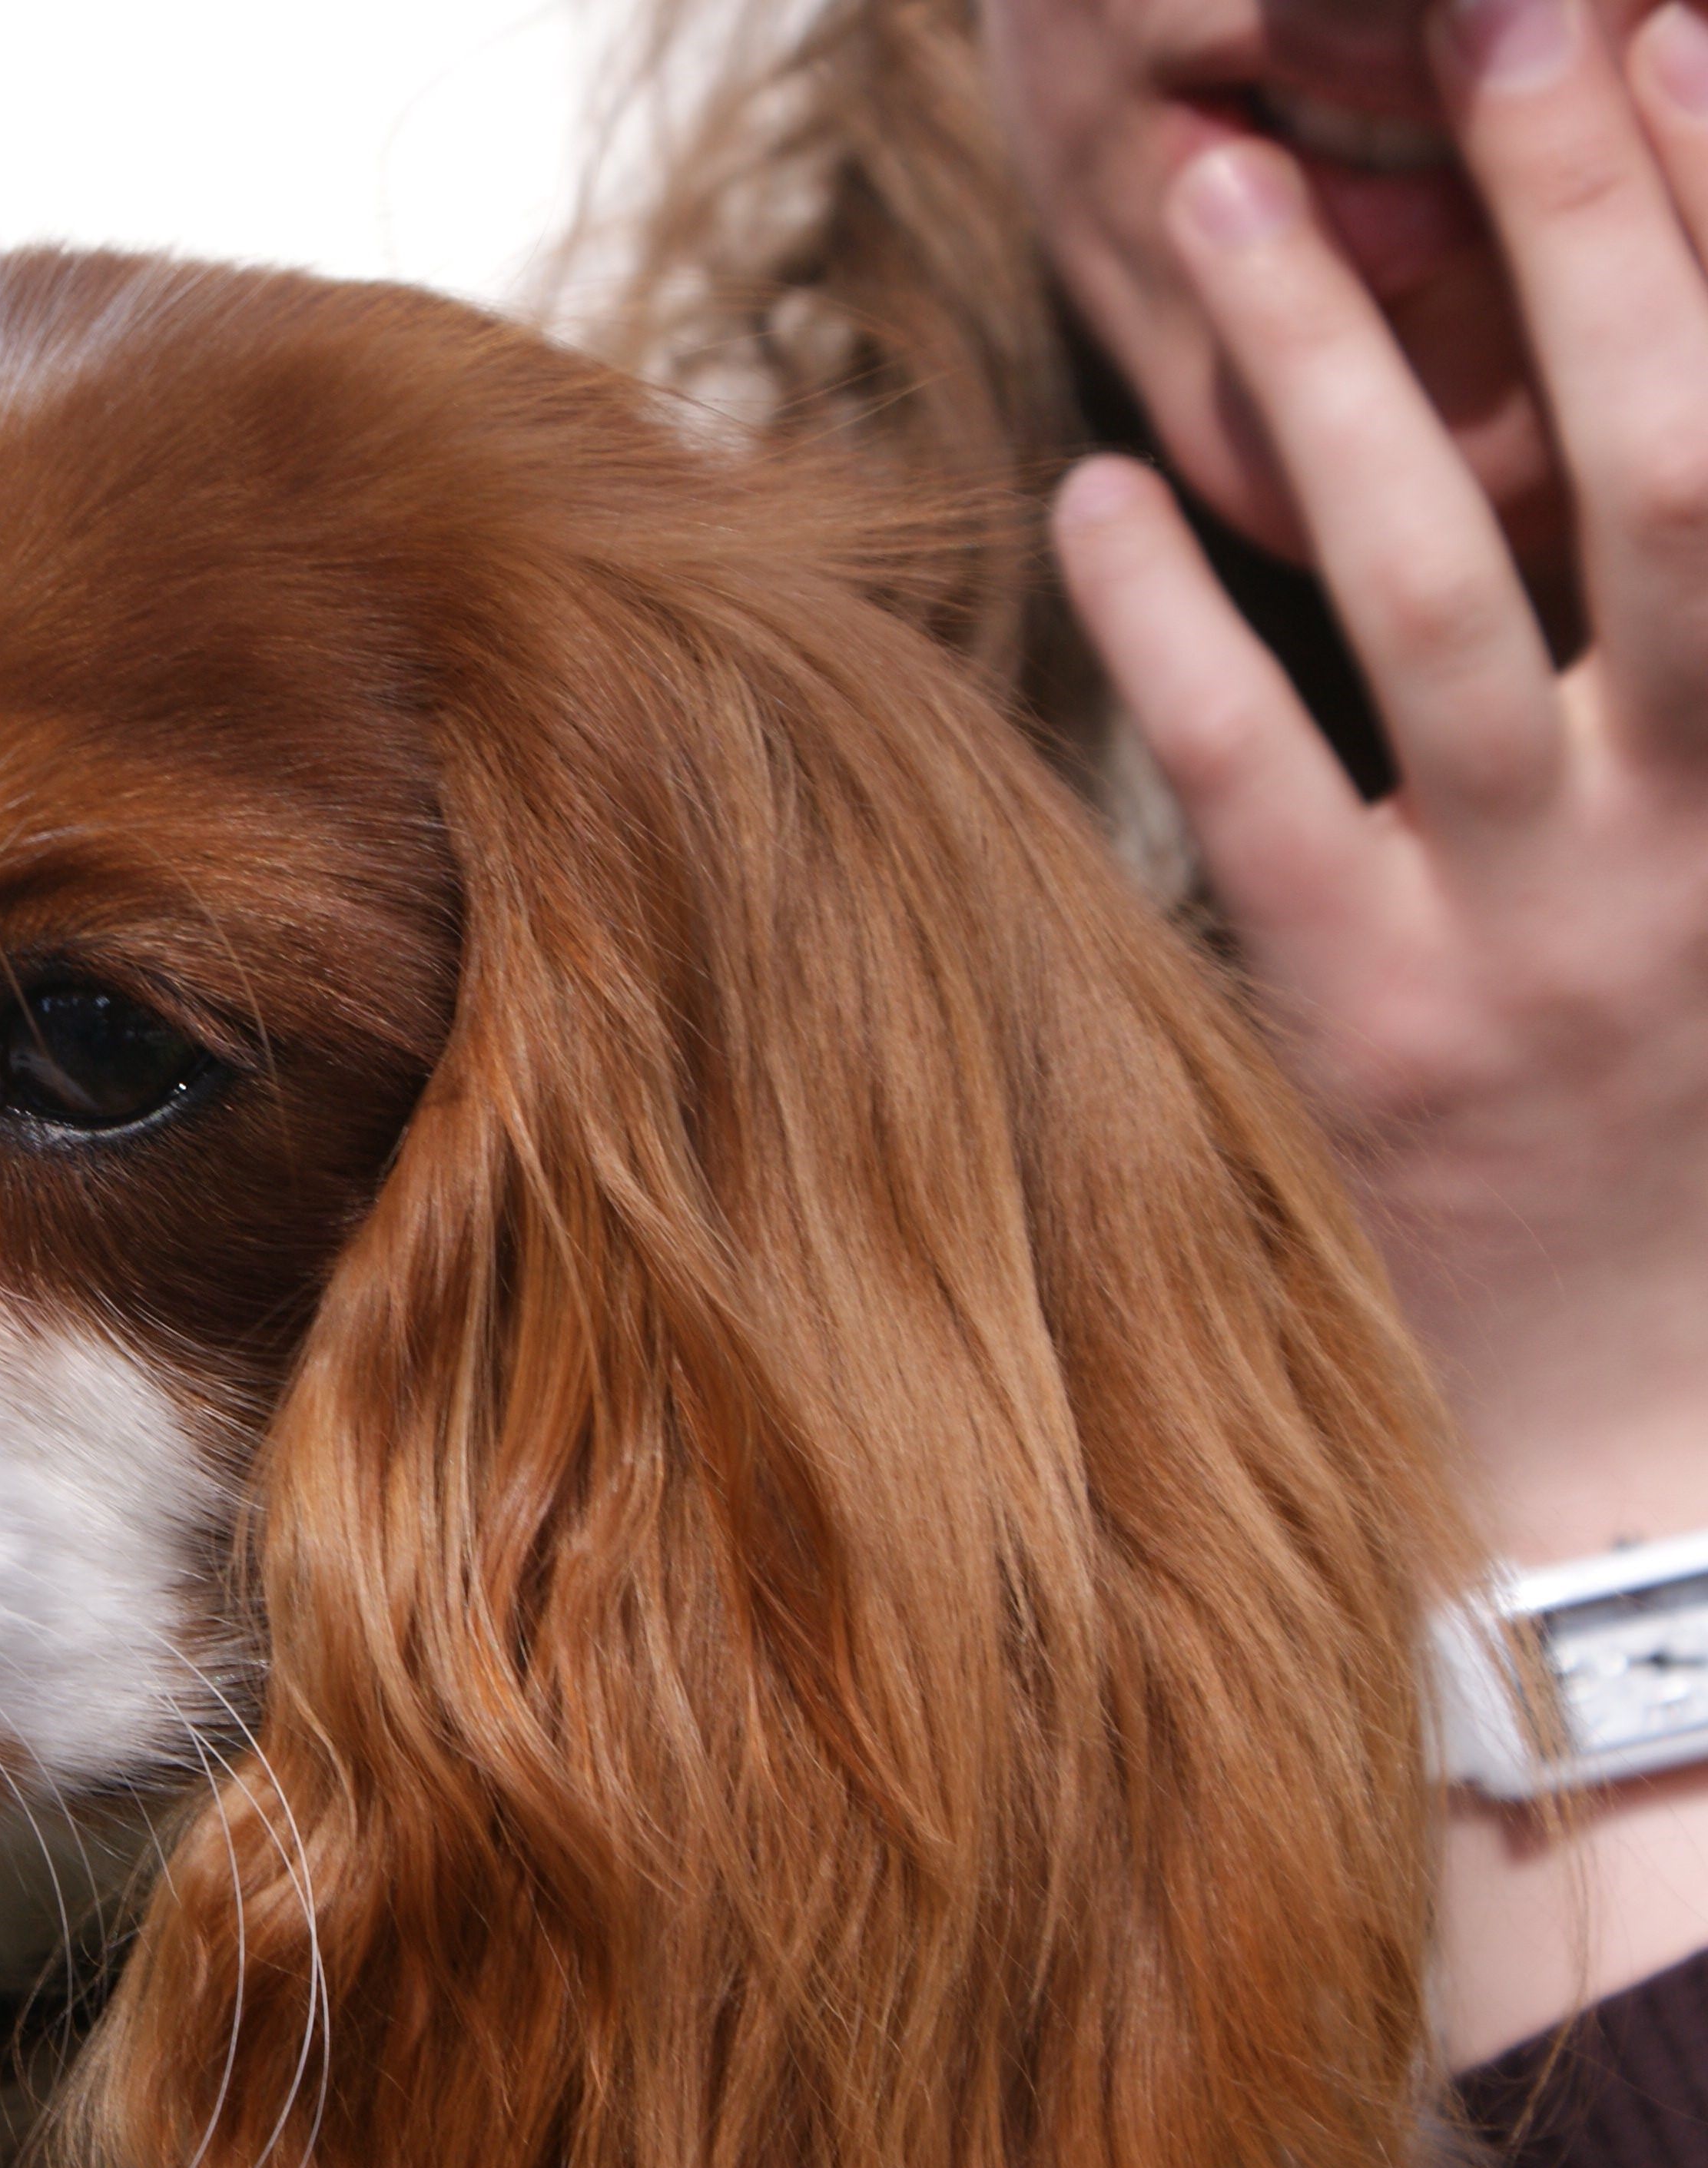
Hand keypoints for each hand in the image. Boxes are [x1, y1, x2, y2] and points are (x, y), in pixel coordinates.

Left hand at [1049, 0, 1707, 2053]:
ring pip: (1428, 597)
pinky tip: (1096, 487)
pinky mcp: (1357, 1025)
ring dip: (1331, 374)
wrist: (1654, 1447)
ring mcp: (1537, 933)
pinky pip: (1247, 779)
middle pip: (1666, 480)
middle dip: (1596, 237)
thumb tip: (1665, 451)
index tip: (1690, 44)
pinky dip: (1170, 620)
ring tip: (1220, 190)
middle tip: (1503, 18)